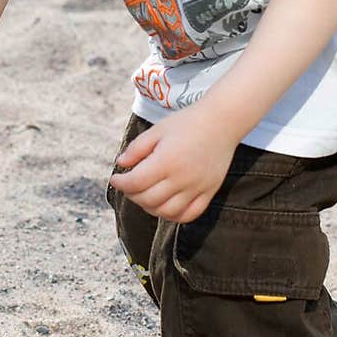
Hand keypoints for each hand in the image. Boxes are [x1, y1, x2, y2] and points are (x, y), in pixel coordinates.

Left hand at [108, 103, 237, 222]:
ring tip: (145, 194)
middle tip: (129, 185)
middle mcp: (182, 178)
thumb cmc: (187, 123)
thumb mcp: (158, 130)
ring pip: (166, 212)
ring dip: (150, 207)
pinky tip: (165, 205)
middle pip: (148, 200)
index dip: (120, 184)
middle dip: (132, 195)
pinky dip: (173, 215)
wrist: (221, 121)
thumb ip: (137, 148)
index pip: (135, 183)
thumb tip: (121, 164)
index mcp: (166, 160)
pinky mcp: (209, 192)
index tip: (115, 179)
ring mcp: (197, 188)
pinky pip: (189, 215)